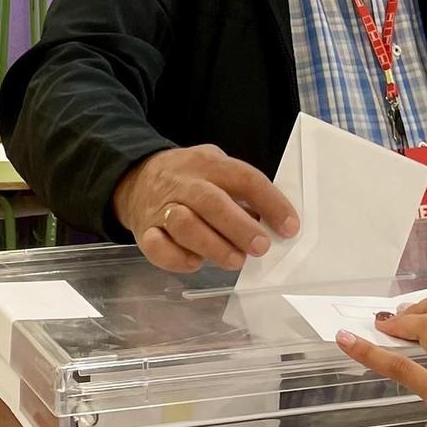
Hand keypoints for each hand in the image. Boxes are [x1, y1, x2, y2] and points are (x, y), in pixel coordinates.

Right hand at [113, 144, 300, 273]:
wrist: (136, 178)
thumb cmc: (190, 178)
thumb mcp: (217, 169)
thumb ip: (242, 192)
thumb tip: (274, 224)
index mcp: (209, 164)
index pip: (244, 178)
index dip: (270, 202)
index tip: (290, 227)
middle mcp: (184, 183)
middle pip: (211, 202)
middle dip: (239, 227)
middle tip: (261, 247)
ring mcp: (162, 207)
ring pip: (184, 225)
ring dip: (213, 246)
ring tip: (235, 260)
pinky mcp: (145, 231)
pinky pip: (158, 247)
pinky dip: (178, 259)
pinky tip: (196, 263)